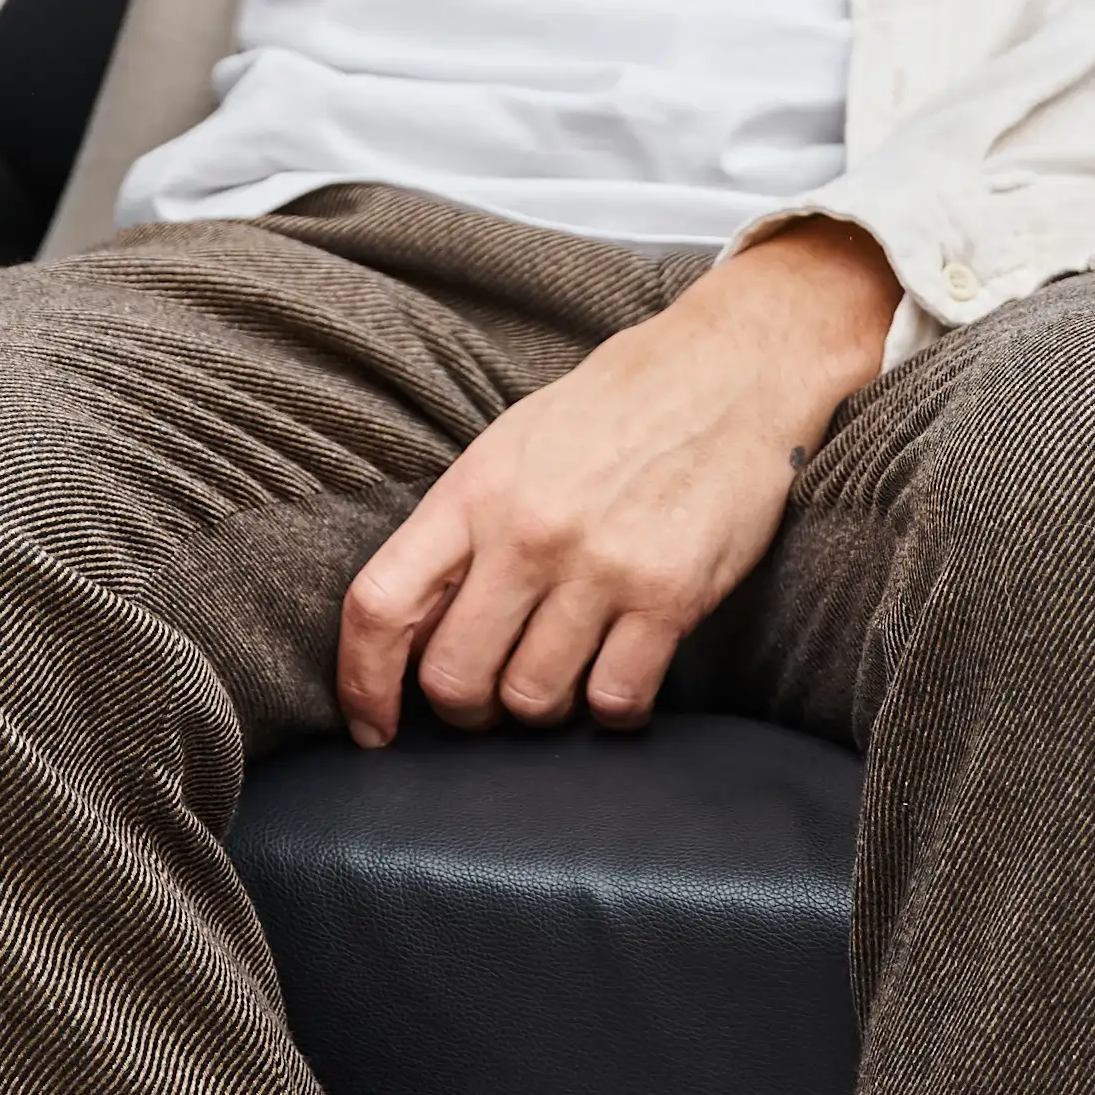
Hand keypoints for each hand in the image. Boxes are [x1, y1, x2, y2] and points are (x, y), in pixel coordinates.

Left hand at [336, 220, 895, 744]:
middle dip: (467, 710)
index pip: (380, 605)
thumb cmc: (618, 409)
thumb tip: (415, 626)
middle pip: (455, 678)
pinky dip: (613, 710)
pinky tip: (621, 677)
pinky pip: (616, 700)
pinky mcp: (669, 596)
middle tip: (491, 699)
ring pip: (534, 702)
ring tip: (565, 676)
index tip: (374, 727)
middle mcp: (527, 532)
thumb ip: (464, 529)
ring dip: (544, 710)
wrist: (732, 368)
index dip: (362, 683)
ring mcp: (599, 567)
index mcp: (474, 491)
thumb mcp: (513, 446)